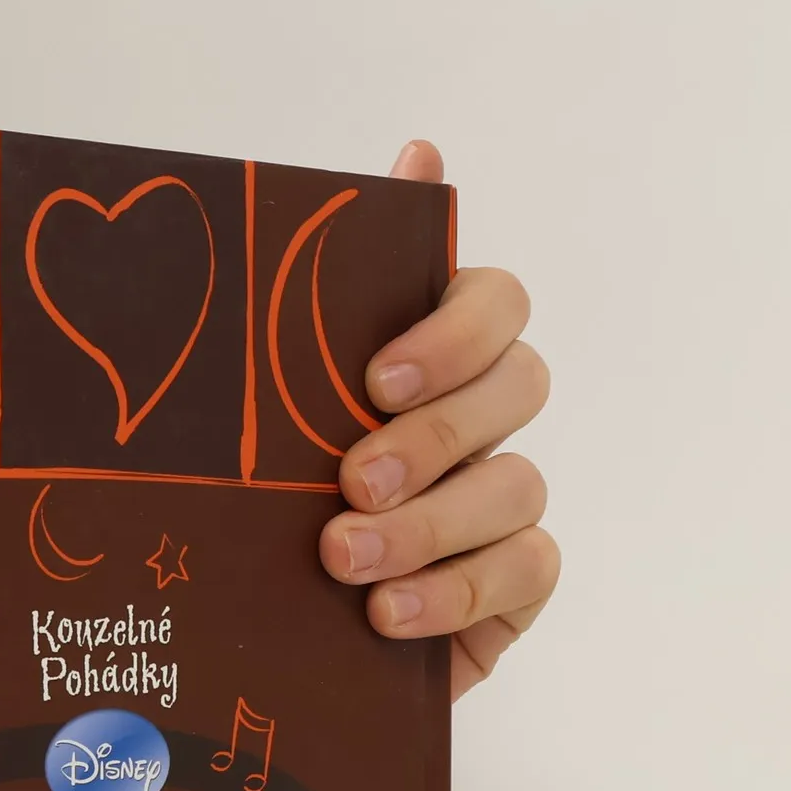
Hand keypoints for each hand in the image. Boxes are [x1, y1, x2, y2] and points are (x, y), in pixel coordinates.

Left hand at [318, 140, 556, 698]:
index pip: (493, 301)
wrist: (264, 642)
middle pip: (519, 386)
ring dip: (428, 526)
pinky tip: (386, 615)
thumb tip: (420, 148)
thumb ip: (324, 298)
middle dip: (435, 435)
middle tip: (350, 482)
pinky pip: (526, 569)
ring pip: (517, 486)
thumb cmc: (266, 507)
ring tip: (342, 560)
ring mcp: (501, 504)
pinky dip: (455, 592)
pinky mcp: (513, 584)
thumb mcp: (268, 409)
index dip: (454, 330)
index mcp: (426, 363)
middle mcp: (479, 422)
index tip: (376, 377)